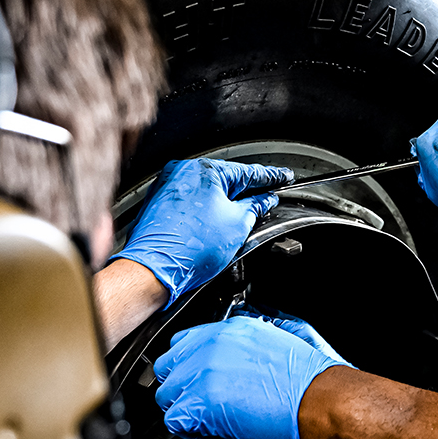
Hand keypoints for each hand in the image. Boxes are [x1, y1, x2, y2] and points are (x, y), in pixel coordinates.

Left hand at [110, 159, 291, 307]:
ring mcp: (168, 185)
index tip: (283, 177)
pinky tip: (212, 224)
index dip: (270, 177)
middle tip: (265, 200)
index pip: (248, 172)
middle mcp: (183, 171)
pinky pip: (191, 199)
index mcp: (206, 170)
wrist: (154, 268)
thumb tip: (264, 201)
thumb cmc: (190, 249)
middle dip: (245, 191)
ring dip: (223, 202)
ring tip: (236, 220)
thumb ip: (255, 207)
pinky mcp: (158, 201)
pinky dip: (205, 208)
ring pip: (207, 190)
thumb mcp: (238, 225)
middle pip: (225, 179)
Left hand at [153, 314, 348, 438]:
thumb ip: (242, 345)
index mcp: (229, 328)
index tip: (199, 381)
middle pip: (168, 367)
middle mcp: (212, 345)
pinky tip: (209, 431)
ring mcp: (204, 372)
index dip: (189, 366)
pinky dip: (188, 430)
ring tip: (209, 420)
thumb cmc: (309, 378)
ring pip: (166, 395)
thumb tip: (231, 361)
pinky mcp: (202, 401)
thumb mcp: (275, 340)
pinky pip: (174, 420)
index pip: (183, 343)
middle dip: (181, 387)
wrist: (321, 398)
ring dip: (183, 409)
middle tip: (202, 403)